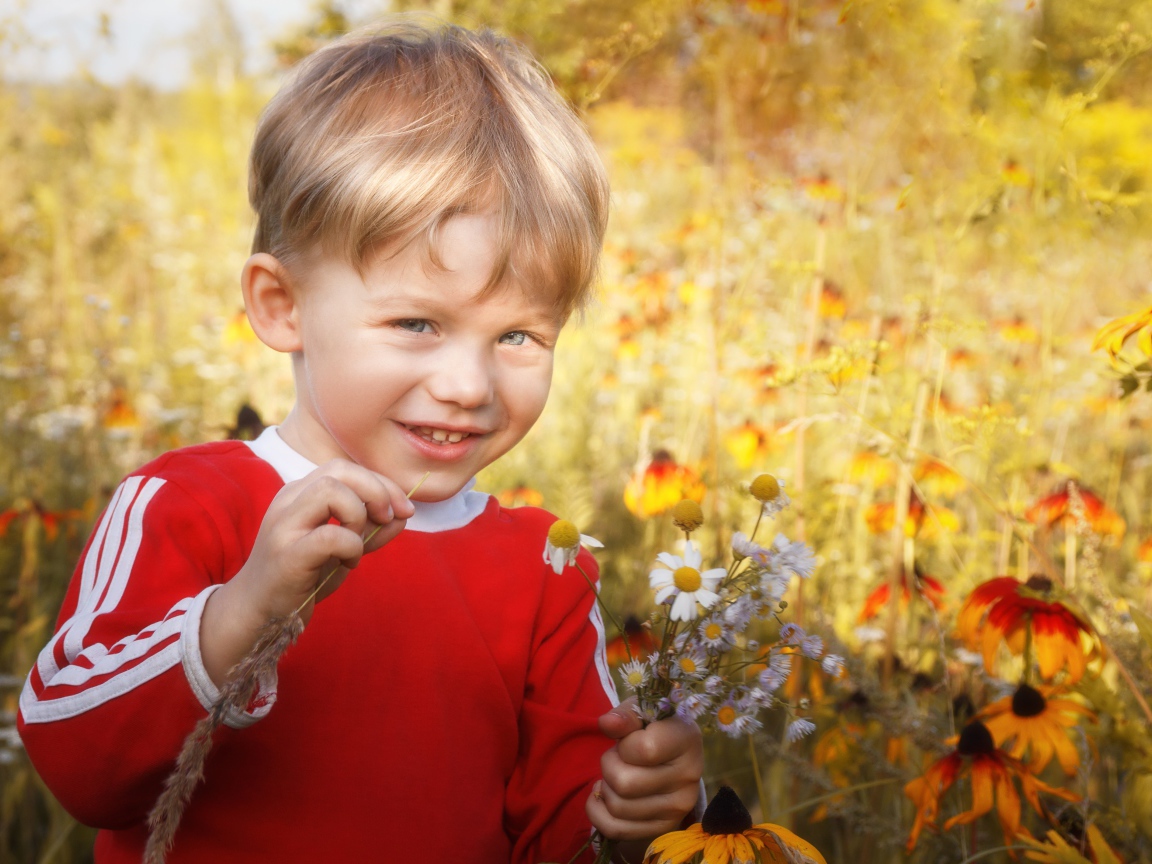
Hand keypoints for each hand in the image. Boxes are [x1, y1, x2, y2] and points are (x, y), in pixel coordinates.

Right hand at [201, 459, 413, 684]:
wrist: (258, 612)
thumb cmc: (301, 576)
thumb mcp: (342, 548)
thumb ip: (371, 530)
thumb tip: (404, 515)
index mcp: (299, 494)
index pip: (345, 469)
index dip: (381, 483)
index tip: (404, 508)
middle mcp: (289, 502)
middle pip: (339, 470)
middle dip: (376, 490)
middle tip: (389, 518)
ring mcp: (284, 526)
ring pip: (331, 492)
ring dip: (358, 516)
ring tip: (357, 544)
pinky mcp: (287, 555)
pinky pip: (331, 536)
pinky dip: (352, 546)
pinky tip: (348, 562)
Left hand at [586, 697, 703, 842]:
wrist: (671, 760)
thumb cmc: (652, 730)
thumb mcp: (642, 713)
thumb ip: (625, 715)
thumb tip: (606, 723)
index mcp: (687, 740)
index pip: (644, 749)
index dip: (624, 744)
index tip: (628, 740)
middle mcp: (689, 776)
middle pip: (624, 783)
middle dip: (608, 766)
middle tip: (617, 758)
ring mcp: (678, 807)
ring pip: (617, 807)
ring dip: (605, 788)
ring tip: (617, 775)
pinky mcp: (663, 828)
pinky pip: (614, 829)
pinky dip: (598, 812)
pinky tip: (606, 796)